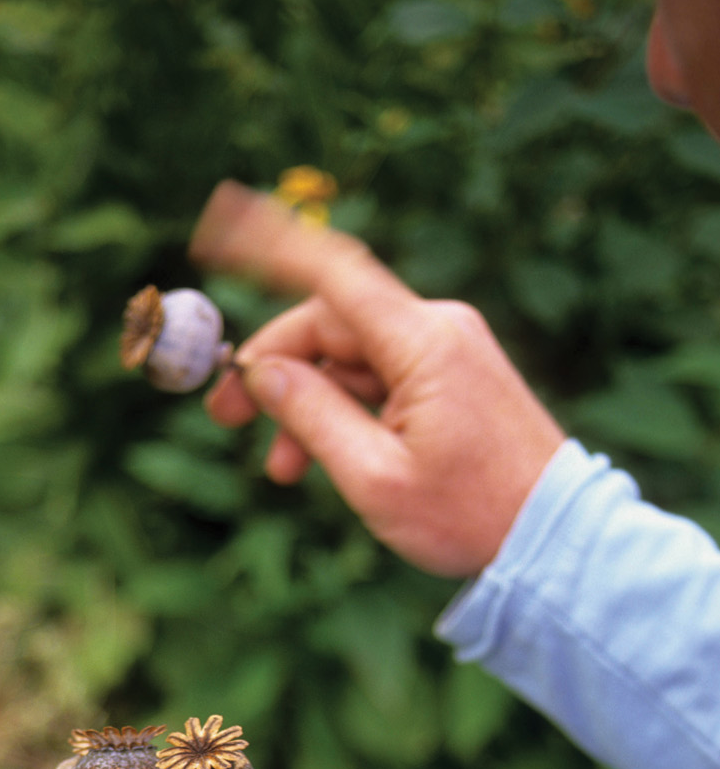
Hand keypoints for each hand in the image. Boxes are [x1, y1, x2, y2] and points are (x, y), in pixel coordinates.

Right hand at [190, 181, 564, 577]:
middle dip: (274, 370)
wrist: (554, 539)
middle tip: (224, 417)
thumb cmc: (472, 516)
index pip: (332, 273)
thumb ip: (312, 417)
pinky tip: (319, 461)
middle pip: (330, 327)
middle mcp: (438, 331)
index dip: (267, 246)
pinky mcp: (454, 379)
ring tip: (280, 471)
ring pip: (351, 360)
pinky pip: (381, 380)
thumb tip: (262, 372)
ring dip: (308, 405)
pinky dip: (344, 413)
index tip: (215, 229)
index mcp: (423, 344)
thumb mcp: (376, 479)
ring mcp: (449, 353)